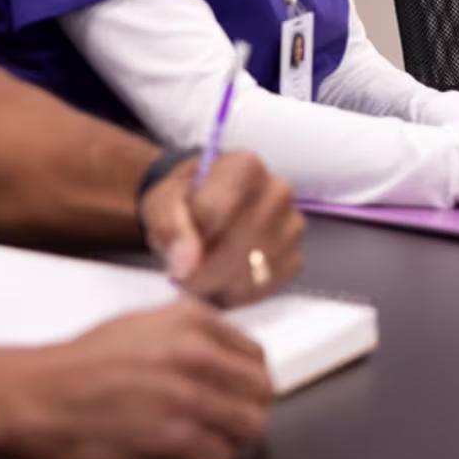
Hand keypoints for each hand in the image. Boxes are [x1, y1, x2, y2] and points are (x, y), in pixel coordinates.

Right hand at [0, 302, 272, 458]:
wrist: (31, 395)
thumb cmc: (78, 365)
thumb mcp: (143, 325)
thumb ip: (192, 336)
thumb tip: (229, 359)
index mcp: (191, 322)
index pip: (256, 355)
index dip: (247, 379)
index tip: (237, 392)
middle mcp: (194, 355)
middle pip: (261, 391)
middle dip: (248, 408)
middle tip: (229, 420)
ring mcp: (185, 397)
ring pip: (250, 425)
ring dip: (233, 436)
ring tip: (209, 437)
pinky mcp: (171, 438)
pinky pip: (220, 455)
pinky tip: (186, 452)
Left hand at [142, 150, 304, 307]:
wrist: (206, 212)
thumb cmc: (186, 202)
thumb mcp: (163, 203)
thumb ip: (169, 227)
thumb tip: (187, 264)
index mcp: (245, 166)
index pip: (214, 211)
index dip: (189, 239)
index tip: (176, 249)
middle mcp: (278, 191)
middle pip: (236, 245)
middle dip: (202, 270)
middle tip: (182, 276)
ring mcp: (292, 225)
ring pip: (252, 270)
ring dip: (219, 283)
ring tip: (201, 275)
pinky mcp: (295, 258)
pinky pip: (264, 287)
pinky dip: (237, 293)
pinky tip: (223, 281)